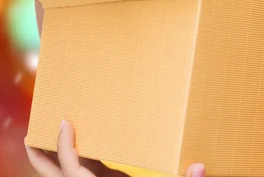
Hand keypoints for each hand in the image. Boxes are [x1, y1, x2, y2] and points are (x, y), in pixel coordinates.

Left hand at [25, 119, 207, 176]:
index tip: (63, 122)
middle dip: (40, 157)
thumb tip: (201, 167)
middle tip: (33, 132)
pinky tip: (87, 149)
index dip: (63, 146)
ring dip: (57, 159)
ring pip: (66, 176)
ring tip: (55, 135)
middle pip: (54, 175)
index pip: (72, 168)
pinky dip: (78, 162)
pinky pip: (82, 175)